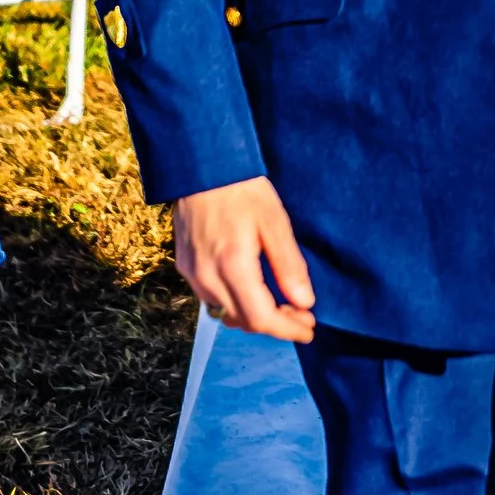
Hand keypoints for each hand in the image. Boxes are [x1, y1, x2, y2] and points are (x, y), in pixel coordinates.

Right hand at [171, 176, 317, 341]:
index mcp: (232, 267)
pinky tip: (252, 289)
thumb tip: (305, 303)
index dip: (288, 329)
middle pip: (243, 321)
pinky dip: (235, 303)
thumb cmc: (241, 189)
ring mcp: (192, 274)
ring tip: (280, 304)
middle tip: (301, 314)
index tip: (309, 329)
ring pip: (225, 313)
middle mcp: (207, 278)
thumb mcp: (274, 222)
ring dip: (254, 316)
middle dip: (275, 324)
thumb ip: (288, 266)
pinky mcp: (185, 266)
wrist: (200, 165)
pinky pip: (211, 299)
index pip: (261, 319)